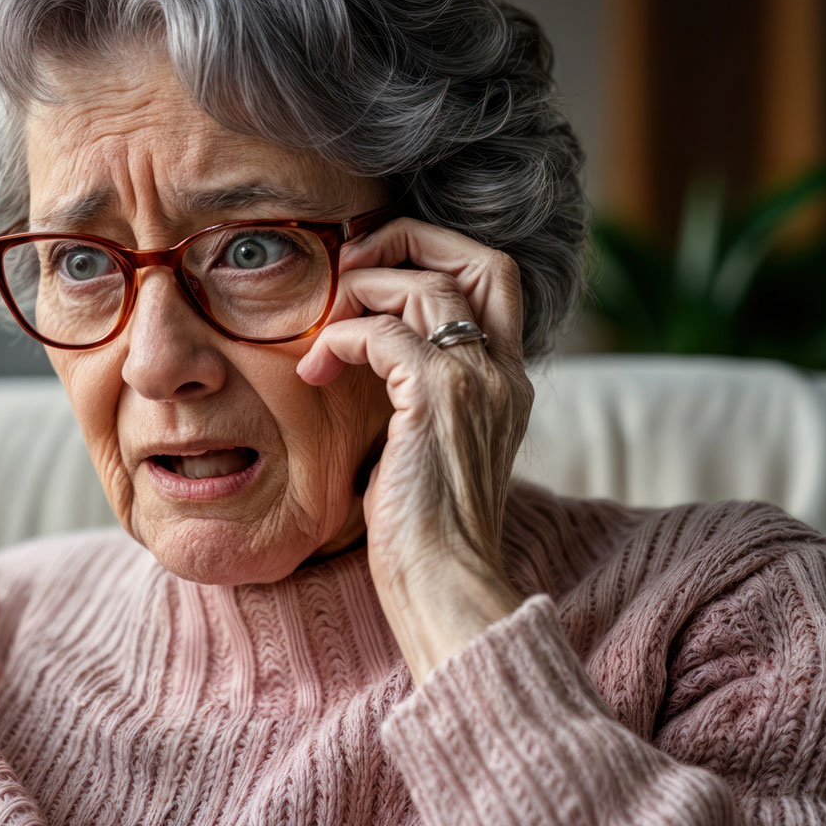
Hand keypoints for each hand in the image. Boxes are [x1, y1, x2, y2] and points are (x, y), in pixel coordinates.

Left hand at [295, 218, 531, 678]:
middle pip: (478, 257)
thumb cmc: (424, 533)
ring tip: (323, 331)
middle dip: (409, 241)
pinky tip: (318, 369)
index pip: (495, 278)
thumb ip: (421, 400)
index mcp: (507, 382)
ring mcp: (477, 382)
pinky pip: (383, 334)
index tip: (376, 272)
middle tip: (351, 269)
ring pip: (425, 284)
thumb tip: (372, 366)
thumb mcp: (430, 451)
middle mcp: (503, 372)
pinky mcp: (438, 399)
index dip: (437, 253)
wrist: (444, 584)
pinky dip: (343, 337)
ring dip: (362, 291)